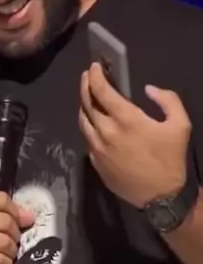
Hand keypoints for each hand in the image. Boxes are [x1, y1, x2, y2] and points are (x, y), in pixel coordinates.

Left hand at [79, 62, 190, 207]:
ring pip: (83, 122)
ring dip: (83, 106)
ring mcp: (97, 149)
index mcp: (126, 120)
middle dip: (85, 86)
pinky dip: (88, 126)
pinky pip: (87, 139)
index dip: (95, 76)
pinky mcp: (95, 163)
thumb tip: (149, 89)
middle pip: (87, 104)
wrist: (160, 196)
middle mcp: (106, 132)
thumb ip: (168, 101)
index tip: (94, 67)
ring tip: (88, 97)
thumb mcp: (180, 126)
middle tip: (87, 77)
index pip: (102, 91)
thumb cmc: (171, 159)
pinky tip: (93, 123)